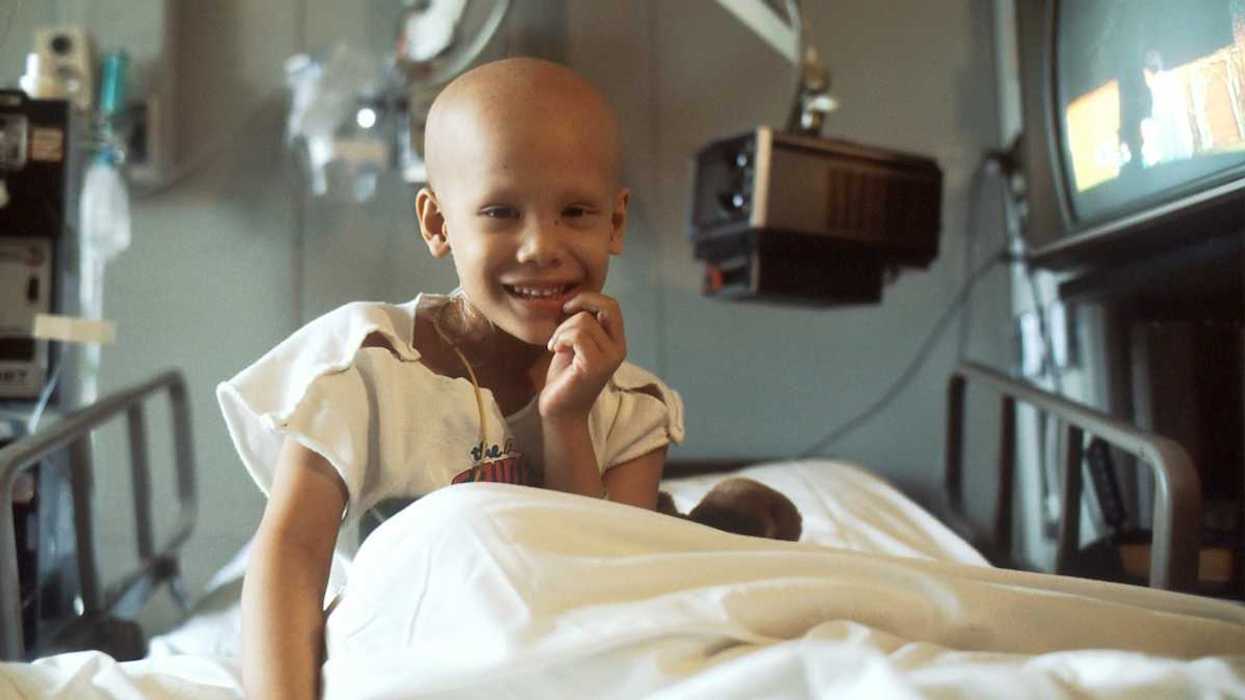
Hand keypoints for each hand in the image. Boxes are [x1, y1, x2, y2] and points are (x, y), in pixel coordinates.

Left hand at [539, 292, 625, 420]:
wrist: (559, 411)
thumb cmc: (564, 377)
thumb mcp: (576, 344)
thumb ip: (582, 324)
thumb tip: (575, 299)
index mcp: (616, 341)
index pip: (612, 305)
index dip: (588, 298)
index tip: (567, 308)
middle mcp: (619, 349)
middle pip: (605, 306)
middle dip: (577, 308)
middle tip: (560, 325)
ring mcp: (609, 358)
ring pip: (584, 321)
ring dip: (561, 330)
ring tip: (555, 346)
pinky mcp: (595, 367)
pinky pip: (578, 336)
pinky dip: (561, 338)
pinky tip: (555, 351)